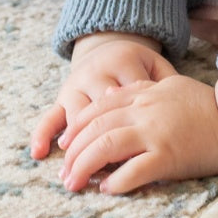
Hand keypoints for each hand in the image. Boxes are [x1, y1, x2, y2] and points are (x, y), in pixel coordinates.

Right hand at [29, 33, 176, 159]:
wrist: (111, 48)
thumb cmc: (142, 67)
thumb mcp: (158, 67)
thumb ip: (166, 84)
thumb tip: (177, 106)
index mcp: (123, 61)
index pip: (130, 96)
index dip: (136, 124)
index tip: (141, 151)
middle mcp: (97, 72)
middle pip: (100, 109)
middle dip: (104, 139)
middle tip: (110, 167)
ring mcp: (77, 85)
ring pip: (75, 114)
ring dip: (76, 143)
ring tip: (75, 170)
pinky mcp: (63, 96)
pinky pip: (50, 116)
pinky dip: (43, 134)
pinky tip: (39, 153)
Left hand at [59, 73, 217, 194]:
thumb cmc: (207, 105)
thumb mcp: (170, 86)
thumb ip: (141, 90)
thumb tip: (112, 96)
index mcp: (144, 93)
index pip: (98, 108)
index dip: (76, 127)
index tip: (65, 144)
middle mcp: (144, 111)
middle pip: (95, 129)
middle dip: (73, 152)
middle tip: (63, 172)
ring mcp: (155, 133)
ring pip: (106, 147)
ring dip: (83, 167)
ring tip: (72, 184)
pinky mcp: (168, 156)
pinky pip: (134, 171)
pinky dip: (116, 181)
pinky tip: (106, 189)